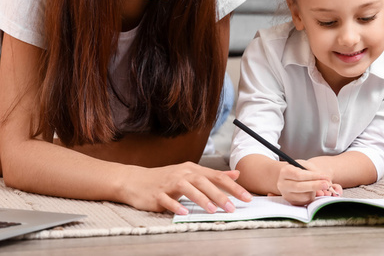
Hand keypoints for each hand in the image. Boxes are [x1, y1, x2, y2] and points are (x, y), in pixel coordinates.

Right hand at [123, 161, 251, 214]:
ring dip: (201, 199)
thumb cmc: (167, 179)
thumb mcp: (191, 174)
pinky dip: (175, 206)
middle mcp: (182, 174)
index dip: (233, 186)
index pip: (216, 176)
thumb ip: (213, 176)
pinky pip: (167, 200)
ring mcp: (169, 184)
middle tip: (233, 207)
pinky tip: (183, 213)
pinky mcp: (157, 194)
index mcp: (192, 170)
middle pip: (204, 181)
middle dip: (220, 194)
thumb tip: (236, 175)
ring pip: (187, 189)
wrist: (136, 181)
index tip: (247, 197)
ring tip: (212, 210)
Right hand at [275, 159, 337, 205]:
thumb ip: (316, 172)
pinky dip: (312, 197)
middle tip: (327, 184)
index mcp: (285, 171)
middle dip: (315, 186)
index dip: (312, 176)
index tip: (324, 176)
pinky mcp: (291, 202)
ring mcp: (286, 194)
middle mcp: (283, 184)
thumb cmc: (300, 169)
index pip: (299, 175)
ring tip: (317, 186)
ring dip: (314, 192)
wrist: (290, 177)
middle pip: (299, 187)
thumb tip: (327, 181)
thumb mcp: (306, 165)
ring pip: (304, 196)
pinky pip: (305, 202)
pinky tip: (312, 191)